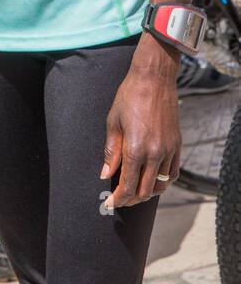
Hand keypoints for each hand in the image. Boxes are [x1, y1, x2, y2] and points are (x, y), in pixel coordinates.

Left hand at [101, 58, 180, 209]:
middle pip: (145, 190)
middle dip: (131, 199)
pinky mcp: (177, 144)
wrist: (154, 79)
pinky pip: (173, 172)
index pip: (128, 185)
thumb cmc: (129, 96)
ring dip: (147, 192)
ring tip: (134, 192)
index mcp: (136, 148)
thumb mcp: (113, 122)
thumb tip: (105, 175)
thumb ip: (111, 152)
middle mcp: (155, 153)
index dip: (118, 198)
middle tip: (119, 200)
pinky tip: (152, 180)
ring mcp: (169, 150)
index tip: (110, 204)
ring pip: (160, 184)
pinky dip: (163, 181)